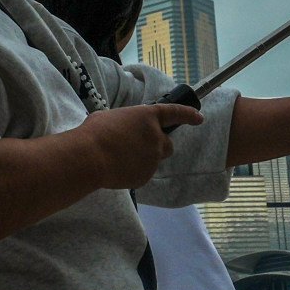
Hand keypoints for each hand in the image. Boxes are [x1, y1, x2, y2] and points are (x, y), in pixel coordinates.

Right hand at [80, 99, 202, 190]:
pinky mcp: (146, 176)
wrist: (90, 158)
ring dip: (143, 159)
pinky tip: (118, 169)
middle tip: (140, 147)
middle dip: (159, 146)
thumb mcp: (110, 117)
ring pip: (154, 160)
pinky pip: (143, 173)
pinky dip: (134, 172)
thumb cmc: (95, 132)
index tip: (199, 118)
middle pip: (168, 144)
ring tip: (120, 158)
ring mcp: (153, 159)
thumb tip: (122, 129)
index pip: (175, 113)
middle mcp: (156, 137)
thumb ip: (125, 122)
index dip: (188, 115)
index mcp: (148, 117)